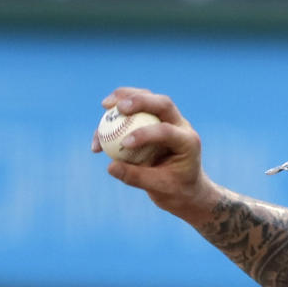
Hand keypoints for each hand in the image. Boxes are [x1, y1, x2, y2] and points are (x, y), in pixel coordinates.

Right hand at [93, 87, 215, 222]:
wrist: (185, 188)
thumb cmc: (176, 189)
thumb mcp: (159, 188)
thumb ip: (136, 177)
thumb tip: (110, 166)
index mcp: (187, 142)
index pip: (167, 131)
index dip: (145, 134)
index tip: (124, 144)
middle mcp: (180, 126)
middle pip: (162, 103)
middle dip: (139, 101)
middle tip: (118, 107)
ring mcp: (169, 121)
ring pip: (149, 99)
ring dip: (126, 97)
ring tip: (105, 104)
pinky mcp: (154, 121)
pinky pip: (136, 111)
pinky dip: (118, 114)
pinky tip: (100, 127)